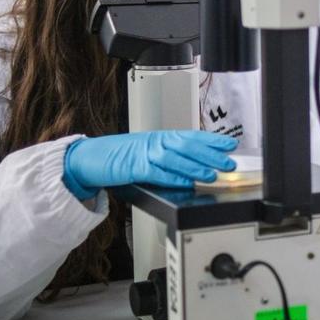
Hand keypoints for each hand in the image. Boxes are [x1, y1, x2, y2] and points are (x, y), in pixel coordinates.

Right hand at [61, 130, 236, 199]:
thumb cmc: (119, 156)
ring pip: (175, 159)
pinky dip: (172, 178)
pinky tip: (185, 183)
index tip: (230, 144)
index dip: (211, 140)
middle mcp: (154, 143)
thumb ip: (170, 157)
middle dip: (210, 154)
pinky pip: (156, 173)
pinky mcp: (132, 168)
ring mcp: (143, 154)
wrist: (89, 157)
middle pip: (187, 146)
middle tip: (229, 162)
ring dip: (195, 167)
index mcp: (160, 137)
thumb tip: (196, 165)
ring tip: (213, 174)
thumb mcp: (148, 152)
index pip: (191, 136)